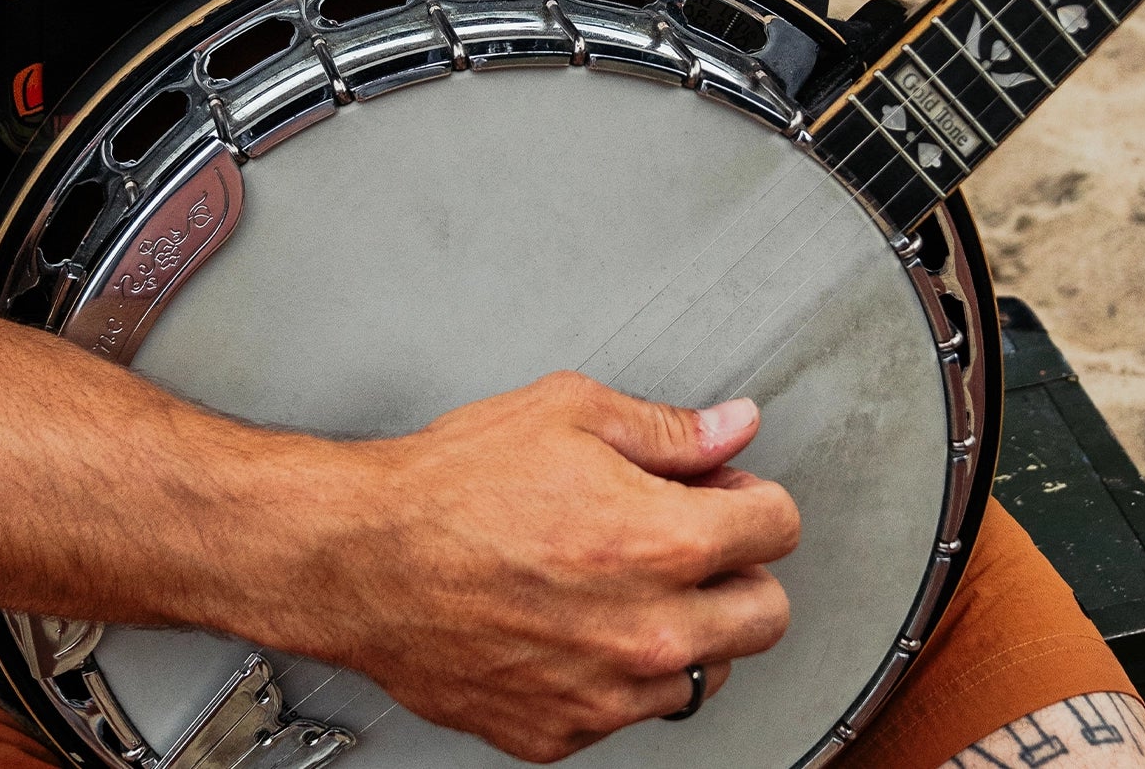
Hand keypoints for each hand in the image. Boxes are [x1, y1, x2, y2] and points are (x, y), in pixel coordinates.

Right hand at [281, 372, 798, 761]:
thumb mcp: (569, 412)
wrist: (364, 560)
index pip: (780, 528)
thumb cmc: (452, 485)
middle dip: (743, 568)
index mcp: (660, 540)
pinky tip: (583, 621)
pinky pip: (636, 710)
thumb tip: (732, 426)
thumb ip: (669, 428)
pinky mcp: (563, 732)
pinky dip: (625, 669)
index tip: (730, 492)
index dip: (755, 496)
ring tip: (632, 581)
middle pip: (767, 614)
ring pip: (710, 671)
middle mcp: (646, 629)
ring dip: (692, 626)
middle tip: (695, 538)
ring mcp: (607, 692)